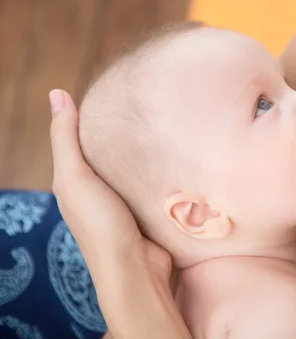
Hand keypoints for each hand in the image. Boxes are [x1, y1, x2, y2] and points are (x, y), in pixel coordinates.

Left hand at [49, 89, 171, 285]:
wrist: (136, 269)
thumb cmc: (101, 224)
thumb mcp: (75, 177)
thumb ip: (66, 138)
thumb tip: (56, 93)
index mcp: (75, 182)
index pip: (79, 140)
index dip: (91, 116)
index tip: (112, 92)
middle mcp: (99, 191)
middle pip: (109, 152)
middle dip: (122, 131)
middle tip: (144, 104)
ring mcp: (126, 201)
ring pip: (134, 166)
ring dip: (145, 150)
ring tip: (164, 124)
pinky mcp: (150, 209)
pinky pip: (153, 181)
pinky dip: (160, 168)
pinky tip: (174, 156)